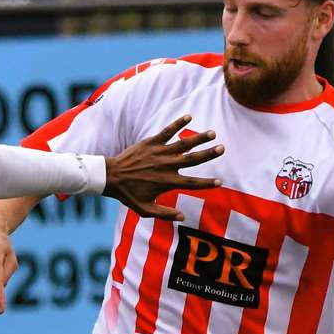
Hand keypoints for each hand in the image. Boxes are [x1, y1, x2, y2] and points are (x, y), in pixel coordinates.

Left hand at [103, 115, 223, 220]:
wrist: (111, 176)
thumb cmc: (128, 194)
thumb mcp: (145, 209)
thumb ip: (164, 213)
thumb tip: (183, 217)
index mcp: (166, 182)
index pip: (191, 184)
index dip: (206, 183)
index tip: (220, 182)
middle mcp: (166, 166)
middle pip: (192, 160)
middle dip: (208, 154)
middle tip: (222, 148)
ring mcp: (159, 153)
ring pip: (183, 144)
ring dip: (198, 138)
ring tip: (212, 133)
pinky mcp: (151, 143)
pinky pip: (167, 132)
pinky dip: (178, 124)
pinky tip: (189, 117)